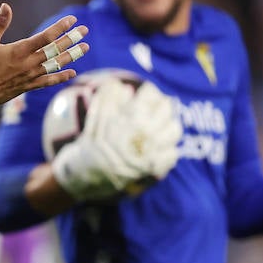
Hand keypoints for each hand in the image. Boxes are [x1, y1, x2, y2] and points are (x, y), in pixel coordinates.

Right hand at [0, 5, 88, 108]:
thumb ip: (0, 24)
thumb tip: (6, 6)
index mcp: (20, 50)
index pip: (46, 37)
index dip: (60, 28)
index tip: (72, 20)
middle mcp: (28, 63)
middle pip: (56, 50)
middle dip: (72, 39)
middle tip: (85, 30)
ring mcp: (30, 76)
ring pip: (56, 65)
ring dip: (72, 56)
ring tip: (85, 48)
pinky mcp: (28, 86)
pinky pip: (49, 81)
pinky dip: (61, 77)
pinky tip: (72, 73)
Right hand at [51, 79, 182, 200]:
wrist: (87, 177)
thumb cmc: (91, 145)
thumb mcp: (96, 119)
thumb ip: (109, 100)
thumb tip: (122, 85)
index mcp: (129, 120)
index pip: (150, 95)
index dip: (148, 91)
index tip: (145, 93)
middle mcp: (144, 135)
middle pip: (167, 108)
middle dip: (161, 105)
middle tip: (154, 108)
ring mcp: (151, 152)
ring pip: (175, 129)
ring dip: (169, 124)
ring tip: (159, 126)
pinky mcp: (154, 169)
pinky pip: (172, 154)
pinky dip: (167, 149)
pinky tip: (157, 147)